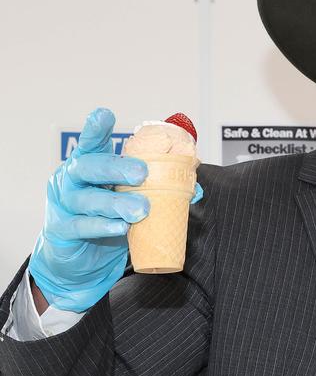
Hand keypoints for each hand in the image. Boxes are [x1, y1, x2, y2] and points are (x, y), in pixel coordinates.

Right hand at [28, 107, 148, 312]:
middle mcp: (71, 181)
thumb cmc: (106, 221)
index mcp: (89, 167)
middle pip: (88, 167)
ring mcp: (64, 205)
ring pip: (88, 199)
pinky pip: (82, 226)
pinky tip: (120, 227)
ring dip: (116, 202)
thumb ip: (154, 188)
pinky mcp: (62, 231)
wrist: (80, 261)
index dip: (96, 129)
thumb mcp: (128, 200)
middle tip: (142, 173)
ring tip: (140, 209)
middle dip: (116, 168)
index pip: (91, 144)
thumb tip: (194, 185)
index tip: (105, 114)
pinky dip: (102, 226)